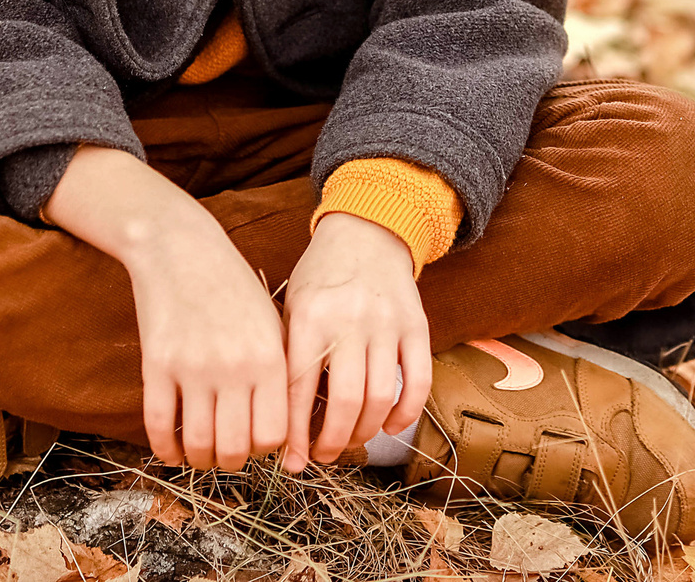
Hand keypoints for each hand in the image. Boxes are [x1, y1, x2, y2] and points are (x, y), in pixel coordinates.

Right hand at [43, 146, 289, 469]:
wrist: (180, 247)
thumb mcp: (270, 323)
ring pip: (198, 443)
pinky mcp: (156, 364)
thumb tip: (279, 433)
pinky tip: (171, 450)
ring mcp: (192, 367)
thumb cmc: (232, 287)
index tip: (256, 442)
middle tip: (228, 452)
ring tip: (201, 451)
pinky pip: (159, 425)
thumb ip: (279, 374)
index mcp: (269, 357)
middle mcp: (234, 367)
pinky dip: (165, 449)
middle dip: (232, 461)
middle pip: (236, 448)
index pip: (274, 434)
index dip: (265, 448)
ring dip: (200, 458)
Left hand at [279, 212, 430, 469]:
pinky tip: (389, 426)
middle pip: (344, 402)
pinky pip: (418, 383)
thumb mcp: (292, 306)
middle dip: (332, 442)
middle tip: (324, 456)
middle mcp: (349, 321)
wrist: (366, 232)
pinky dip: (405, 414)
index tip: (293, 462)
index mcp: (309, 317)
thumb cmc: (320, 277)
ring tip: (350, 441)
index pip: (298, 389)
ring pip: (380, 399)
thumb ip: (288, 357)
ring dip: (364, 432)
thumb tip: (276, 424)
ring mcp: (387, 324)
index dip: (295, 434)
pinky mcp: (417, 327)